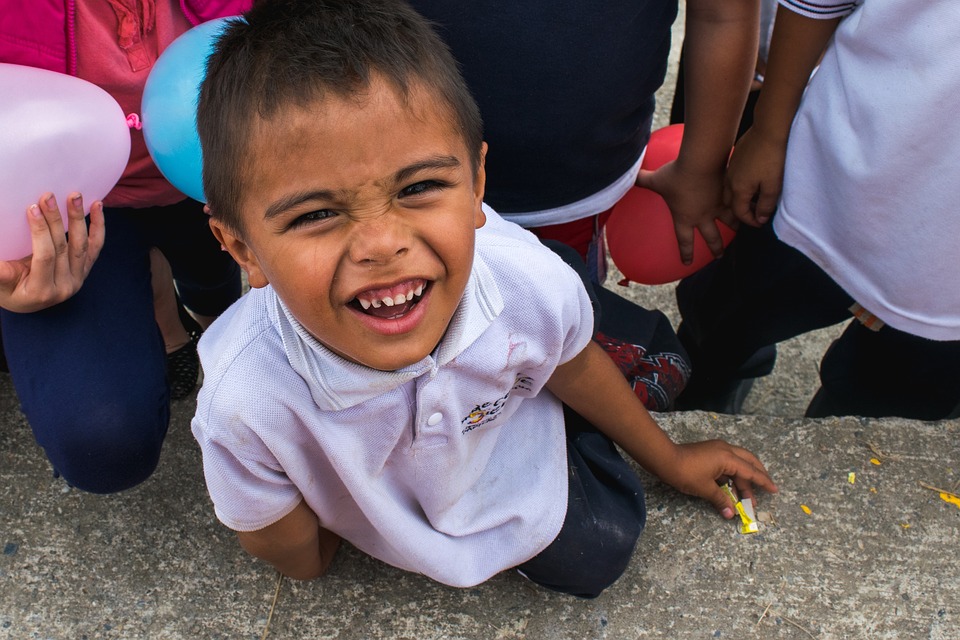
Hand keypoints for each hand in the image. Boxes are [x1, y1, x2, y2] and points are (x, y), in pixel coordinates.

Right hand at [0, 192, 104, 312]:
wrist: (26, 302)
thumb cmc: (7, 290)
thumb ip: (1, 272)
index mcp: (42, 291)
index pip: (45, 256)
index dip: (40, 231)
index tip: (32, 208)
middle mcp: (65, 287)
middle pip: (64, 247)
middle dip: (56, 219)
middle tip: (48, 196)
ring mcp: (78, 278)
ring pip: (82, 245)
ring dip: (78, 218)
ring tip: (74, 196)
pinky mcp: (85, 270)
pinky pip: (95, 247)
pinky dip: (98, 226)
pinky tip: (98, 206)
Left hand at [636, 161, 739, 264]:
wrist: (700, 163)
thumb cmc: (676, 175)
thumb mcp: (656, 180)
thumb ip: (642, 180)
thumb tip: (629, 177)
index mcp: (684, 218)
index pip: (684, 241)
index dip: (685, 253)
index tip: (687, 263)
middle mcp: (703, 217)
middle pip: (711, 238)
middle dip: (716, 248)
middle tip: (719, 256)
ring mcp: (719, 207)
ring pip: (730, 223)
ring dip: (735, 228)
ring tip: (739, 231)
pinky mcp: (731, 195)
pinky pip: (738, 206)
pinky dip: (744, 209)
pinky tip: (750, 209)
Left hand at [657, 439, 777, 519]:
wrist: (664, 459)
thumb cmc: (685, 473)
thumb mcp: (704, 488)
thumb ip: (720, 500)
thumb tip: (730, 514)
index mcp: (728, 457)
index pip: (751, 471)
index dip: (763, 481)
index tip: (774, 489)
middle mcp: (725, 450)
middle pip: (749, 462)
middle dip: (758, 476)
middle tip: (766, 489)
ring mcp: (717, 449)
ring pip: (737, 463)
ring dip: (743, 478)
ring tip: (746, 496)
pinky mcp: (709, 452)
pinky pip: (727, 463)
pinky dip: (732, 475)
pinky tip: (731, 488)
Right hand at [723, 126, 787, 226]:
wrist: (768, 129)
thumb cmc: (772, 158)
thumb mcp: (773, 186)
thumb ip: (766, 205)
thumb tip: (761, 218)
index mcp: (739, 190)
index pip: (739, 213)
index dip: (750, 221)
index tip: (760, 223)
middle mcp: (730, 181)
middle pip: (729, 203)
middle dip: (740, 211)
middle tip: (755, 212)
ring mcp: (731, 168)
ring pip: (729, 190)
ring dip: (738, 197)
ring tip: (753, 197)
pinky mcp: (735, 158)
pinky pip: (731, 177)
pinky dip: (738, 185)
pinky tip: (751, 180)